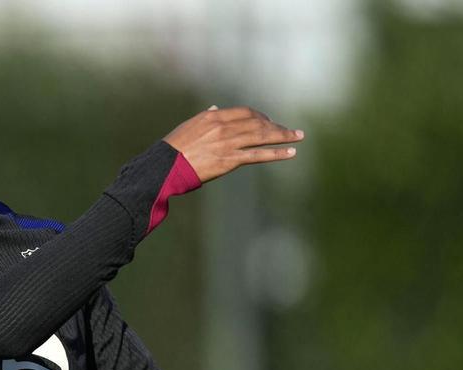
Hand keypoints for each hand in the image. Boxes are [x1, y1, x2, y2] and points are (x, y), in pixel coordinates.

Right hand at [163, 105, 303, 182]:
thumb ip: (205, 117)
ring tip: (298, 137)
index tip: (268, 122)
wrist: (164, 166)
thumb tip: (213, 109)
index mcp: (213, 117)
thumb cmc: (172, 148)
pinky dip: (276, 153)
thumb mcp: (188, 126)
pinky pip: (258, 155)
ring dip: (283, 136)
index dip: (260, 117)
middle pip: (257, 123)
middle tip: (290, 131)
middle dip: (276, 126)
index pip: (245, 112)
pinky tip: (290, 152)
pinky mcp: (230, 161)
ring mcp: (228, 143)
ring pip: (262, 136)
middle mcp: (223, 127)